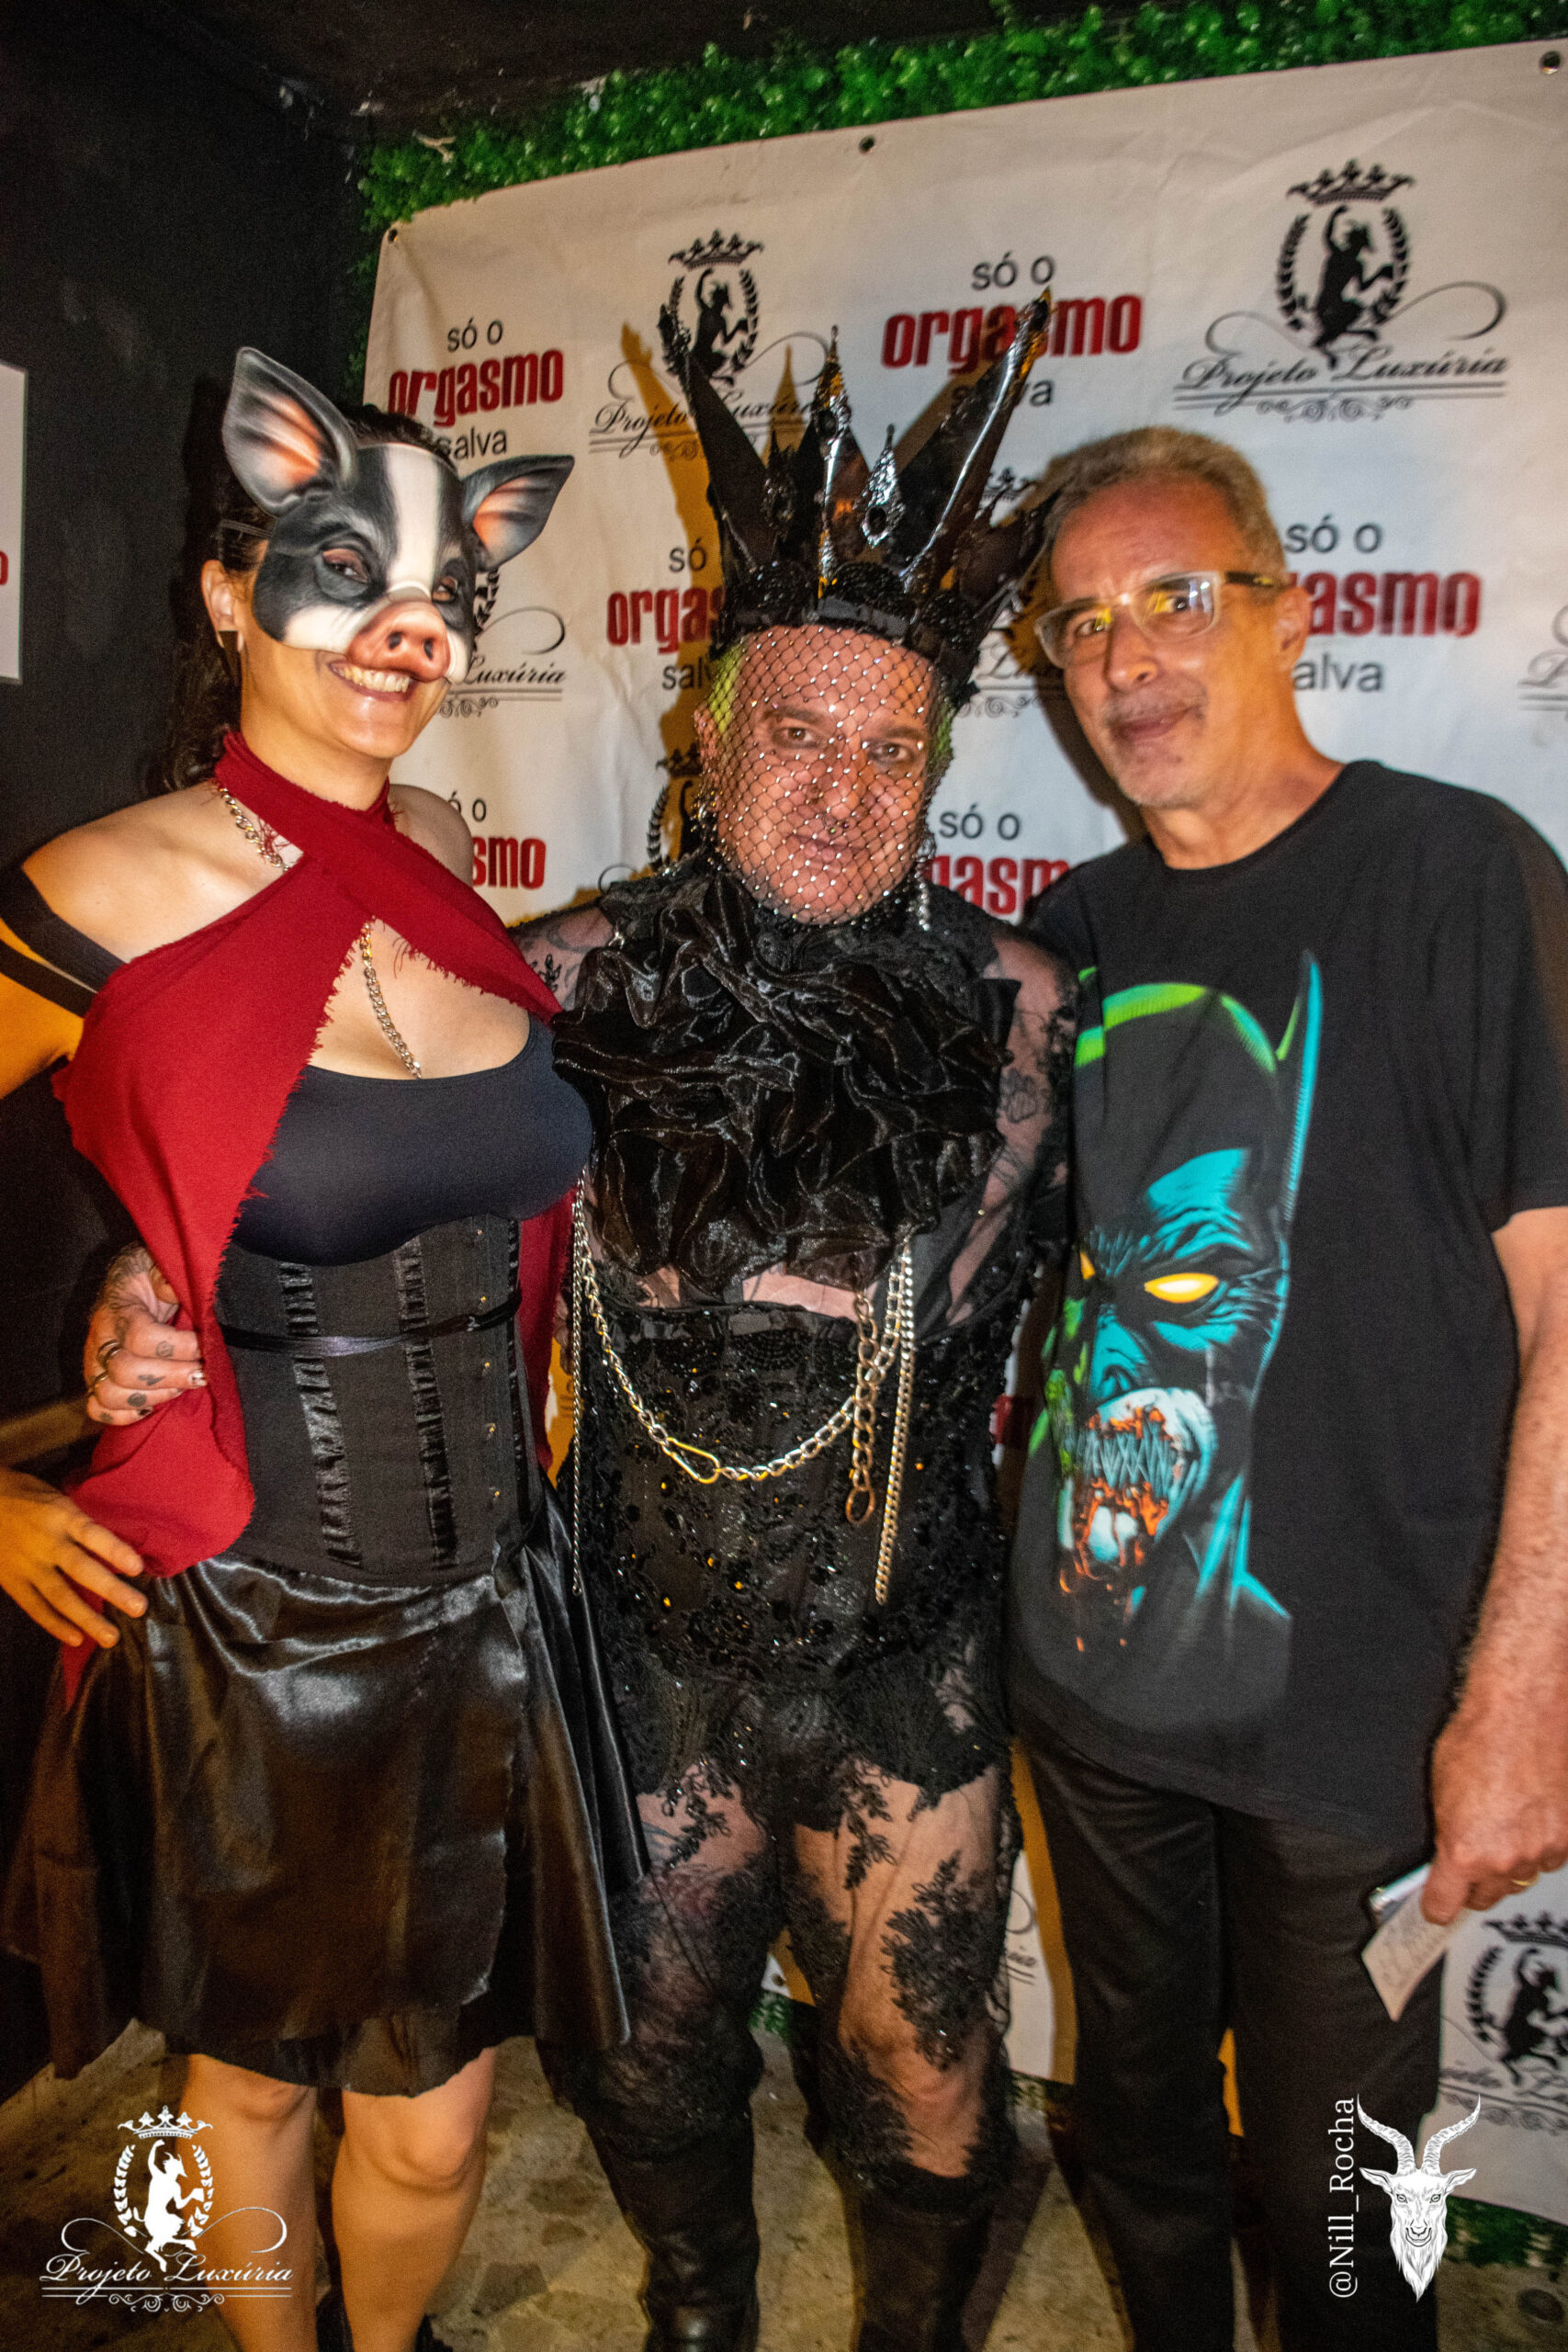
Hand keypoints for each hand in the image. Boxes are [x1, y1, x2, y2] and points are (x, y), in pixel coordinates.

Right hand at [0, 1466, 145, 1646]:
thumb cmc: (30, 1498)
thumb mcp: (58, 1500)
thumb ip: (81, 1524)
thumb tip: (116, 1549)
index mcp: (61, 1516)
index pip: (91, 1533)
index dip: (114, 1550)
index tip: (137, 1568)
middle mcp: (46, 1542)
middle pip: (81, 1569)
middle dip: (111, 1590)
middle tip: (138, 1608)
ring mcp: (28, 1565)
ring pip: (60, 1595)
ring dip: (87, 1618)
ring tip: (111, 1637)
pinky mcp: (12, 1582)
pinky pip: (35, 1607)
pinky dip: (55, 1625)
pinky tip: (76, 1639)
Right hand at [84, 1245, 204, 1425]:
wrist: (128, 1282)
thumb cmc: (149, 1276)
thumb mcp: (158, 1263)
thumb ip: (166, 1276)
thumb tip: (172, 1290)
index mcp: (118, 1309)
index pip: (141, 1337)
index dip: (178, 1347)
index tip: (206, 1345)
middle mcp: (100, 1339)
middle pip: (124, 1371)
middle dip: (171, 1376)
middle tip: (202, 1373)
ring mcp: (94, 1363)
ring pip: (109, 1395)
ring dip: (152, 1396)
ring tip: (182, 1386)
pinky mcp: (96, 1381)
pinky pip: (97, 1409)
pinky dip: (124, 1416)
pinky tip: (153, 1406)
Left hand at [1425, 1682, 1567, 1921]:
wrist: (1525, 1711)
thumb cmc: (1481, 1737)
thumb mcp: (1440, 1789)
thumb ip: (1445, 1831)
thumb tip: (1444, 1851)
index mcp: (1465, 1851)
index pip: (1444, 1906)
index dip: (1436, 1905)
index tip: (1434, 1904)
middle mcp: (1505, 1859)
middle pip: (1485, 1897)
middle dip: (1474, 1882)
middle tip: (1470, 1855)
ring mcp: (1541, 1850)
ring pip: (1520, 1876)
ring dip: (1510, 1860)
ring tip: (1503, 1822)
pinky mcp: (1567, 1838)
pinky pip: (1549, 1857)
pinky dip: (1539, 1844)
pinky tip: (1528, 1814)